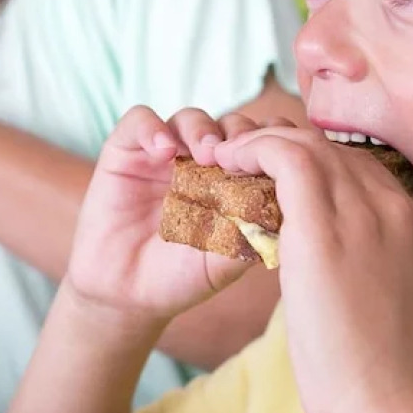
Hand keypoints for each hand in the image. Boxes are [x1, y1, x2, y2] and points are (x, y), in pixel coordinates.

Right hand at [63, 105, 273, 325]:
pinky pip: (140, 119)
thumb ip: (253, 231)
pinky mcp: (126, 151)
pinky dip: (154, 128)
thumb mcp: (226, 259)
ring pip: (191, 118)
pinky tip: (164, 152)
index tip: (273, 164)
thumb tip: (287, 202)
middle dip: (241, 135)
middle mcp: (201, 163)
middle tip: (239, 159)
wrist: (125, 294)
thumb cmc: (180, 278)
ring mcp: (164, 154)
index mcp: (233, 183)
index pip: (262, 143)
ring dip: (203, 130)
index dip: (271, 143)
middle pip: (231, 125)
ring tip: (205, 154)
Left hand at [213, 130, 412, 412]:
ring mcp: (364, 214)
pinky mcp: (323, 230)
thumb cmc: (383, 376)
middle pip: (332, 149)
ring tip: (224, 158)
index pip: (359, 168)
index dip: (313, 164)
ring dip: (260, 143)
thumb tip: (332, 274)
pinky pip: (284, 159)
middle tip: (239, 158)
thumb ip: (367, 270)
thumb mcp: (385, 303)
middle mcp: (394, 207)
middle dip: (282, 145)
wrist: (394, 406)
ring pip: (306, 144)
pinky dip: (250, 152)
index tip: (274, 178)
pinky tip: (225, 165)